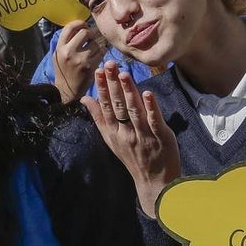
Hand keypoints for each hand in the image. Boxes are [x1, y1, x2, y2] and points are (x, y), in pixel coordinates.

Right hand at [53, 21, 103, 103]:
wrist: (67, 90)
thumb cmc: (64, 70)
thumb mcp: (58, 55)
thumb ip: (66, 41)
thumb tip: (79, 26)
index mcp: (60, 48)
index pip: (70, 27)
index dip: (79, 23)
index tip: (84, 26)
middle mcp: (69, 52)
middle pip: (85, 32)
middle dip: (90, 33)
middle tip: (91, 38)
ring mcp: (80, 59)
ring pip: (95, 42)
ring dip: (97, 44)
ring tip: (94, 49)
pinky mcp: (91, 66)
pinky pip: (101, 52)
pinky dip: (102, 51)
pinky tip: (98, 55)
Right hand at [81, 61, 180, 217]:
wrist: (154, 182)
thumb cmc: (132, 157)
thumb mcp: (111, 139)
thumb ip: (99, 118)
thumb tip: (85, 99)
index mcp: (113, 132)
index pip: (105, 107)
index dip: (102, 88)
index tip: (98, 71)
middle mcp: (125, 133)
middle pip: (117, 106)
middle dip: (113, 84)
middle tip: (109, 64)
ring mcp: (143, 135)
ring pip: (134, 111)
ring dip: (129, 92)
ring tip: (124, 74)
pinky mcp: (160, 137)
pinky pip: (154, 120)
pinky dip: (151, 107)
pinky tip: (147, 93)